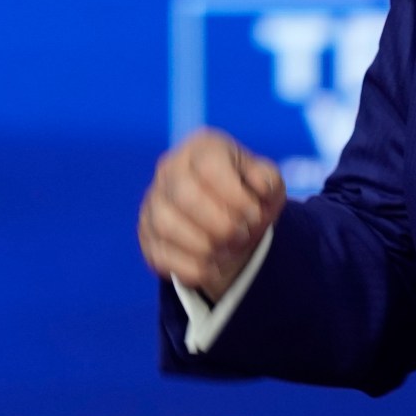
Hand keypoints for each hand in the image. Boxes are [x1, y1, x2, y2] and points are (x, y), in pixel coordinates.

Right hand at [138, 128, 286, 298]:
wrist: (229, 221)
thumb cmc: (248, 196)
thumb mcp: (267, 182)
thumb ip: (268, 179)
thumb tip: (260, 186)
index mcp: (202, 148)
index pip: (209, 166)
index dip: (235, 195)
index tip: (255, 214)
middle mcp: (170, 168)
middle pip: (184, 194)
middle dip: (221, 224)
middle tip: (241, 235)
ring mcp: (153, 201)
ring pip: (167, 225)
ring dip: (205, 246)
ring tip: (227, 251)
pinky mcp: (147, 234)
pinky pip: (160, 254)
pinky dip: (192, 268)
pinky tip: (212, 267)